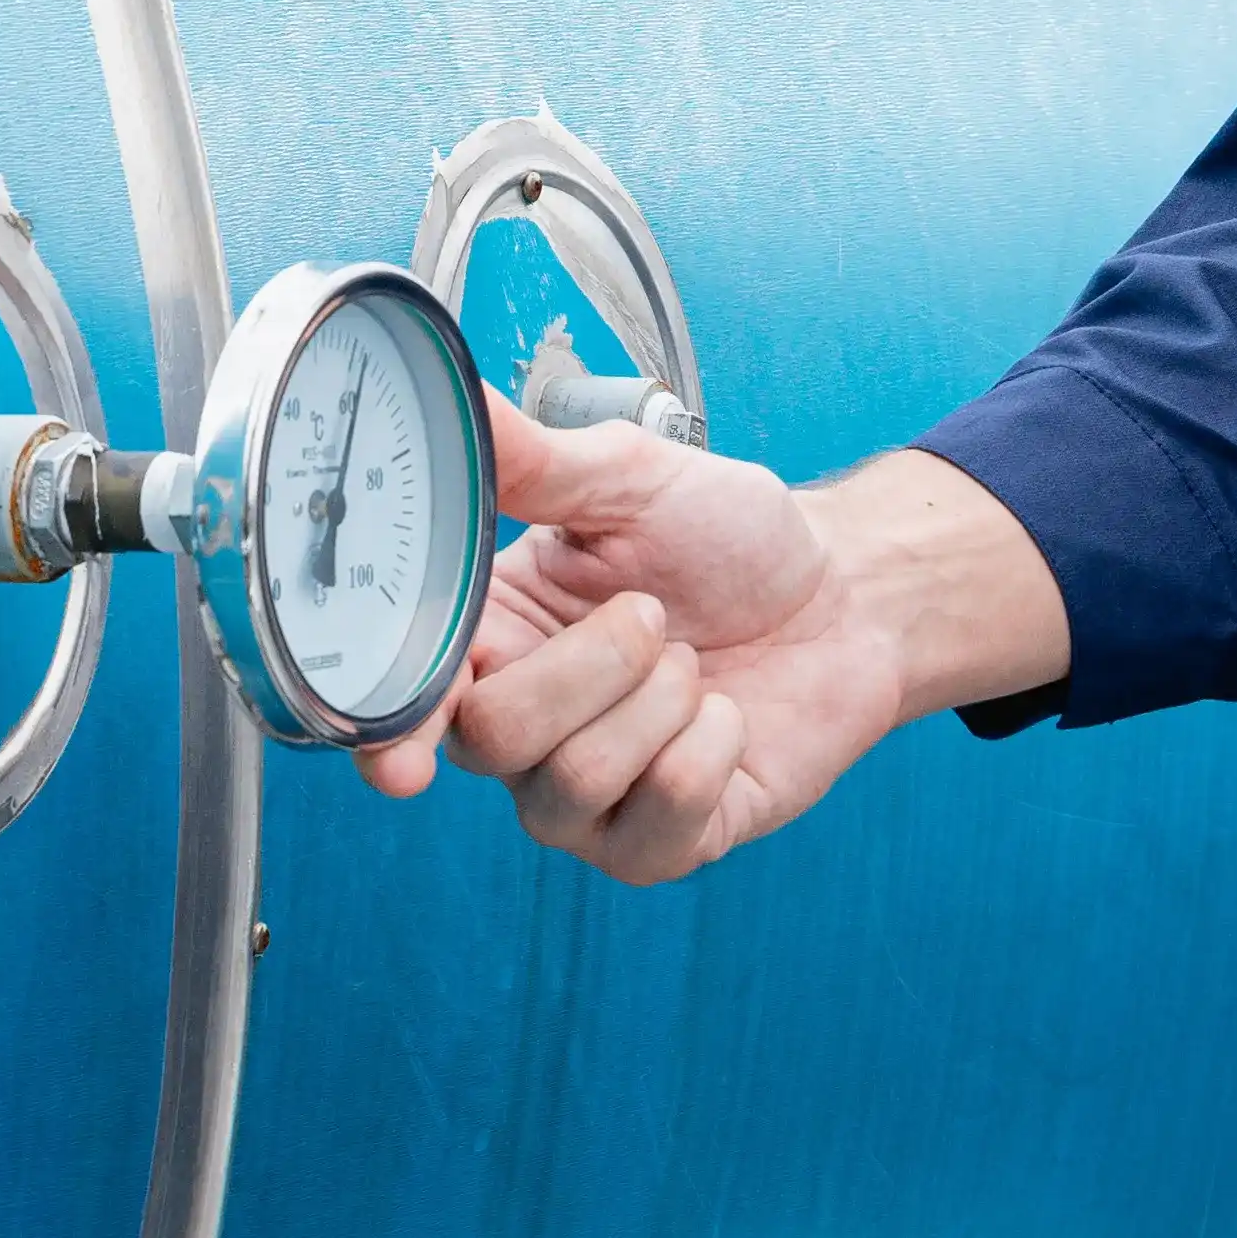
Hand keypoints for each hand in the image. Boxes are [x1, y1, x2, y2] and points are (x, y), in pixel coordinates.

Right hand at [367, 406, 1061, 884]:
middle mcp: (519, 735)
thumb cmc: (727, 538)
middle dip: (592, 663)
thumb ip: (535, 459)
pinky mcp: (660, 844)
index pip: (407, 702)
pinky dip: (713, 742)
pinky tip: (726, 715)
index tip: (402, 755)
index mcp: (488, 644)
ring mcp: (585, 802)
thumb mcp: (633, 477)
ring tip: (694, 660)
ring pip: (577, 778)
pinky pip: (666, 810)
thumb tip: (454, 393)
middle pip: (492, 738)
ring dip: (663, 697)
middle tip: (654, 613)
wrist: (842, 596)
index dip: (394, 728)